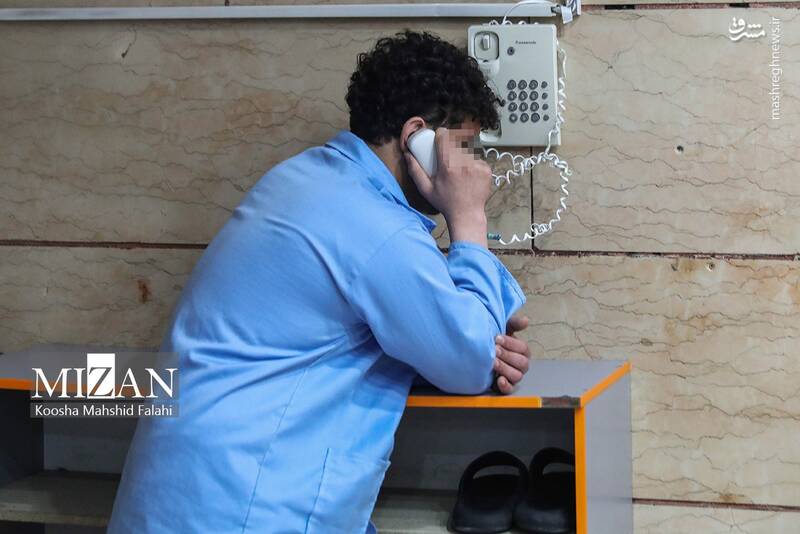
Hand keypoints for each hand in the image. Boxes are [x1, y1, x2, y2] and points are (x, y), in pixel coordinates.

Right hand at [403, 126, 491, 246]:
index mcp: (448, 165)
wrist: (467, 215)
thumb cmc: (446, 202)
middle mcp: (464, 163)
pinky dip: (473, 163)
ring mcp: (477, 165)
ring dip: (464, 153)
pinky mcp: (486, 169)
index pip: (445, 136)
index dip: (442, 135)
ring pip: (469, 148)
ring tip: (460, 167)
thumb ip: (415, 171)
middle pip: (457, 140)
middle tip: (449, 153)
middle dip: (453, 143)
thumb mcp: (426, 189)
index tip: (440, 138)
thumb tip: (407, 155)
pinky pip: (478, 158)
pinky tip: (469, 174)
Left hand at [493, 315, 530, 393]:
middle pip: (521, 362)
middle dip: (507, 355)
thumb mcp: (504, 329)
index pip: (523, 348)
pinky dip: (505, 385)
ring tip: (493, 362)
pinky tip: (499, 379)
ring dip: (504, 368)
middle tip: (494, 350)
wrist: (481, 354)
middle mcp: (521, 365)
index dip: (510, 343)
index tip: (497, 338)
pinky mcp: (506, 386)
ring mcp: (514, 376)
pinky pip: (509, 390)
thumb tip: (526, 320)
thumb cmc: (495, 342)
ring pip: (516, 375)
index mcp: (523, 351)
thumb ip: (514, 324)